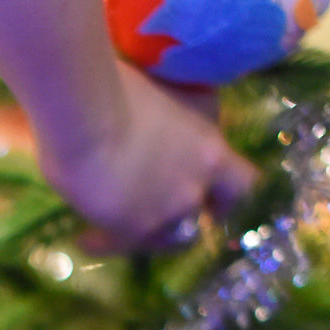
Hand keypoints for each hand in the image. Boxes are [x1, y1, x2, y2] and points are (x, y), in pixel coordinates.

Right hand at [30, 62, 255, 251]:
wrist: (84, 109)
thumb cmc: (123, 84)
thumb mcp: (173, 90)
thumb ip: (185, 111)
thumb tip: (180, 111)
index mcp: (211, 151)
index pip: (244, 186)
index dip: (227, 196)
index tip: (214, 200)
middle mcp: (195, 188)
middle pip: (199, 221)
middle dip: (183, 222)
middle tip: (160, 215)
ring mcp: (165, 213)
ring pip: (158, 237)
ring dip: (143, 232)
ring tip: (114, 223)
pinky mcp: (130, 229)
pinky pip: (117, 245)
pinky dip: (102, 241)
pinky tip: (85, 238)